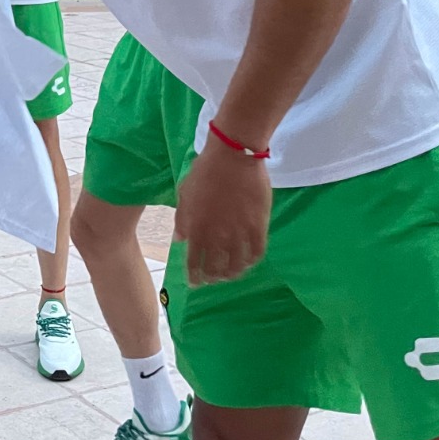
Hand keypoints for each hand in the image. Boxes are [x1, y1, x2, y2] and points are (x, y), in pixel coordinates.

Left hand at [172, 143, 271, 285]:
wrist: (233, 156)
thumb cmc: (205, 171)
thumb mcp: (184, 194)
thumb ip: (182, 220)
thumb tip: (180, 240)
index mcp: (197, 228)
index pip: (194, 262)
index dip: (194, 276)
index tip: (194, 283)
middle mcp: (217, 236)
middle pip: (216, 268)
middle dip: (212, 278)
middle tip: (213, 280)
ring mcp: (239, 232)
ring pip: (237, 265)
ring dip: (233, 274)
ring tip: (230, 275)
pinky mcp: (258, 226)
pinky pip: (257, 252)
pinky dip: (252, 262)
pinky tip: (248, 262)